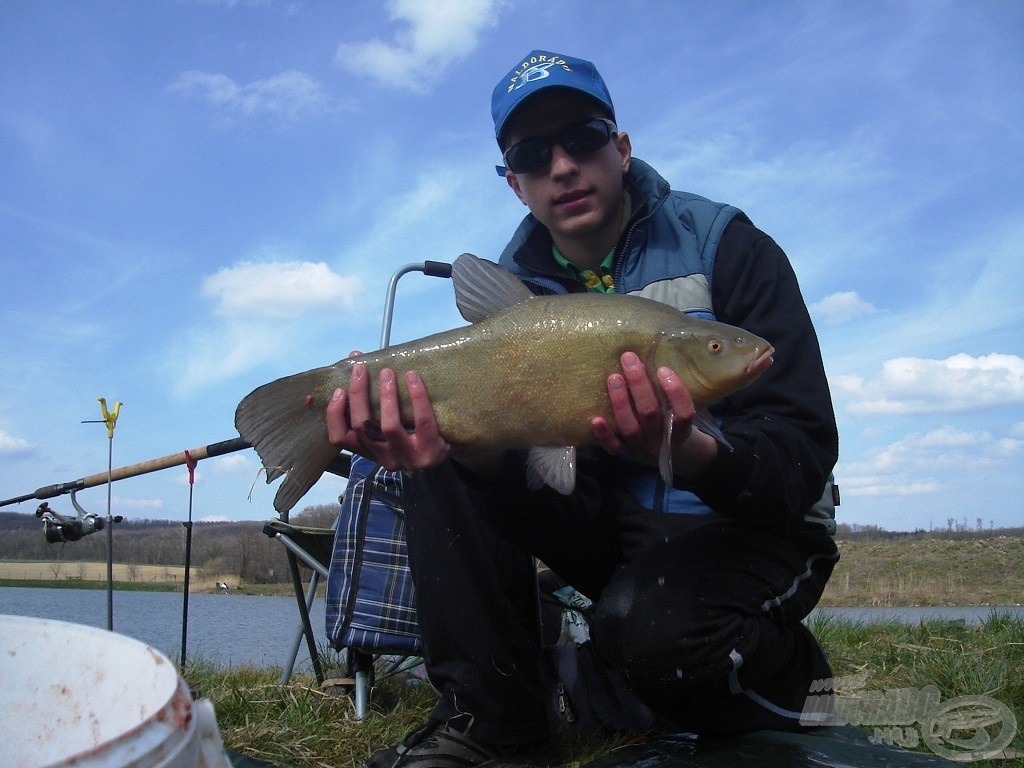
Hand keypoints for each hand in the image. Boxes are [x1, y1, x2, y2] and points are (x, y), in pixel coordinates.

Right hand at [325, 361, 450, 471]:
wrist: (449, 446)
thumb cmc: (414, 428)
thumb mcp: (391, 419)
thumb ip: (372, 396)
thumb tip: (355, 356)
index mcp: (370, 451)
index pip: (340, 439)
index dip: (335, 415)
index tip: (338, 390)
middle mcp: (385, 459)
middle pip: (362, 428)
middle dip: (359, 395)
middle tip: (361, 369)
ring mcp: (408, 458)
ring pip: (389, 427)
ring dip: (386, 396)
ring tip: (387, 372)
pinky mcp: (430, 451)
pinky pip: (421, 421)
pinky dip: (416, 396)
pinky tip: (413, 377)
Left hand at [591, 351, 715, 478]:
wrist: (664, 454)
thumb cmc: (669, 420)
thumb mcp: (677, 409)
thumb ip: (669, 392)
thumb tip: (651, 353)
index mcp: (680, 431)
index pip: (683, 414)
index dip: (675, 392)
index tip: (662, 369)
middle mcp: (660, 441)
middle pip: (650, 414)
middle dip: (639, 384)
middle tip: (628, 358)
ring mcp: (641, 448)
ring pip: (630, 427)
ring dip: (621, 402)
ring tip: (613, 377)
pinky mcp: (624, 453)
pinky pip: (613, 447)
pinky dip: (604, 434)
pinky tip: (596, 419)